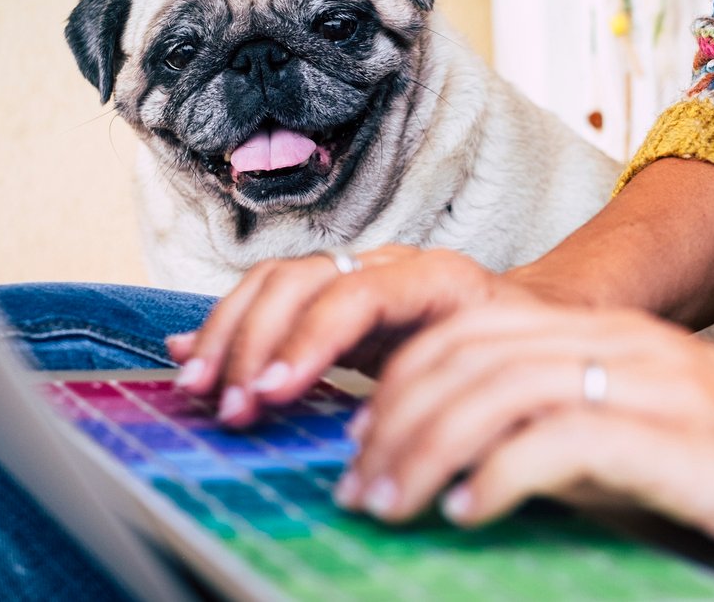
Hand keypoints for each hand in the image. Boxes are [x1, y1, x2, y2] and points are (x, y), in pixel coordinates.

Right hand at [165, 246, 548, 426]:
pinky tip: (190, 354)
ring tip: (199, 387)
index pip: (356, 294)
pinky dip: (226, 327)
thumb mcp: (496, 372)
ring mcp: (355, 274)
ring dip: (227, 335)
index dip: (308, 341)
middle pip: (300, 280)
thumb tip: (397, 449)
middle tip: (231, 406)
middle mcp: (388, 264)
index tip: (271, 393)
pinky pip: (267, 297)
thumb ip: (451, 397)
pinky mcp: (331, 296)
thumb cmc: (511, 352)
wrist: (523, 318)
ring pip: (273, 282)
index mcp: (436, 277)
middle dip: (254, 343)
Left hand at [336, 301, 713, 573]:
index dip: (402, 385)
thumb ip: (565, 434)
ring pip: (497, 390)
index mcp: (604, 334)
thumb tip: (470, 468)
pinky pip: (557, 439)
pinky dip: (494, 474)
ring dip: (426, 448)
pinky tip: (467, 511)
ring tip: (391, 503)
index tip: (365, 443)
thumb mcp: (643, 436)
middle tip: (358, 483)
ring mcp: (647, 382)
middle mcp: (618, 343)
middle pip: (467, 356)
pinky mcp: (673, 437)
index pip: (469, 334)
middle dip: (395, 419)